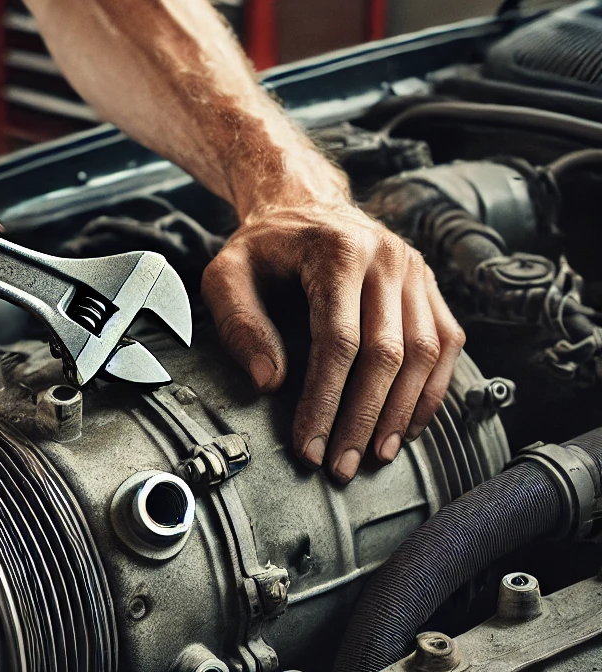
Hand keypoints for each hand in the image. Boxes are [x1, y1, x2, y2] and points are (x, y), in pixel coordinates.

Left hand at [201, 184, 464, 482]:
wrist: (302, 205)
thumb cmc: (262, 247)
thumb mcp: (226, 275)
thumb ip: (239, 323)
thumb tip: (269, 382)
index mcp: (337, 251)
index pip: (339, 340)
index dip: (325, 401)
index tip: (310, 445)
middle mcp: (387, 258)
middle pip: (388, 354)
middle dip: (363, 418)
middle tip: (342, 465)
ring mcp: (415, 271)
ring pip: (425, 353)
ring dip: (402, 413)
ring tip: (376, 455)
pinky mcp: (429, 286)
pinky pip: (444, 344)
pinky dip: (430, 390)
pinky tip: (407, 425)